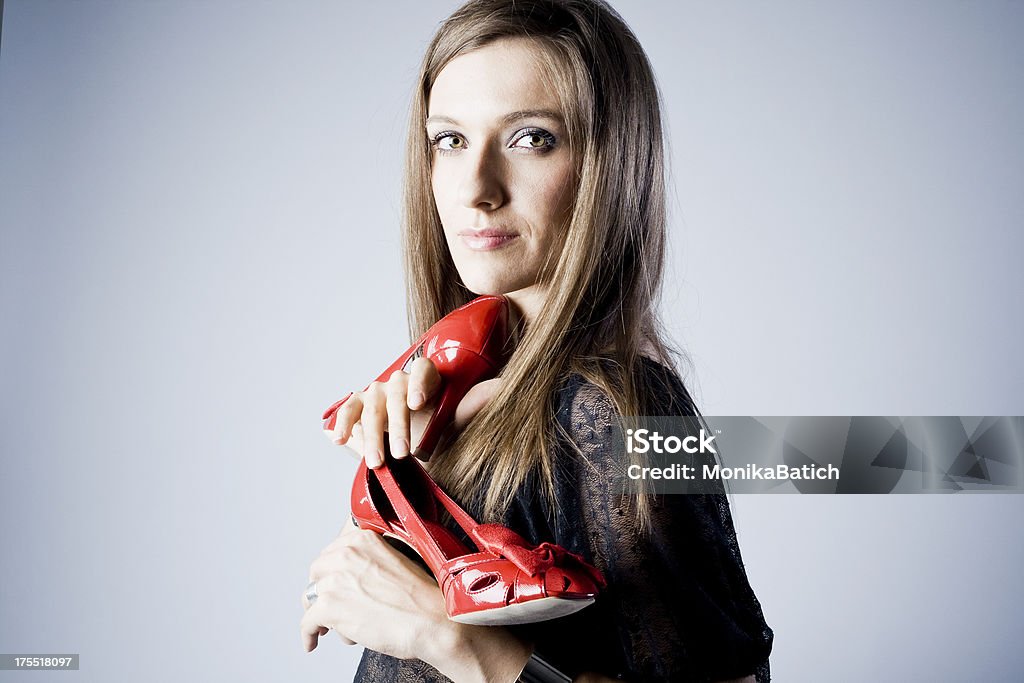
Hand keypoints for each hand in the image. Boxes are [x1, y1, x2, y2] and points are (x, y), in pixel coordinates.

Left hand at [300, 518, 531, 680]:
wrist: (433, 621)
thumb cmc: (423, 597)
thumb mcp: (398, 558)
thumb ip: (371, 557)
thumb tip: (354, 571)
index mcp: (363, 539)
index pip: (332, 550)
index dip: (334, 569)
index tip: (335, 579)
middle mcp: (346, 553)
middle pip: (317, 571)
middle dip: (323, 589)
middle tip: (333, 603)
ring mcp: (335, 580)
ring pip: (311, 596)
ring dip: (321, 613)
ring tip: (336, 626)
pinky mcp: (330, 607)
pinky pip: (307, 622)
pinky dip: (308, 634)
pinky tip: (313, 640)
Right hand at [326, 357, 502, 468]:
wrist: (414, 437)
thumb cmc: (437, 423)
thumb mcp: (455, 417)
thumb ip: (472, 404)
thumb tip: (499, 389)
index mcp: (425, 377)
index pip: (422, 371)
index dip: (418, 385)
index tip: (416, 403)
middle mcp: (397, 381)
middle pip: (395, 397)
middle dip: (397, 426)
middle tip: (401, 453)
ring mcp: (375, 392)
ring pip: (370, 410)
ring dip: (371, 436)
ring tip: (376, 462)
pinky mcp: (358, 406)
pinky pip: (348, 412)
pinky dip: (342, 424)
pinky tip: (338, 439)